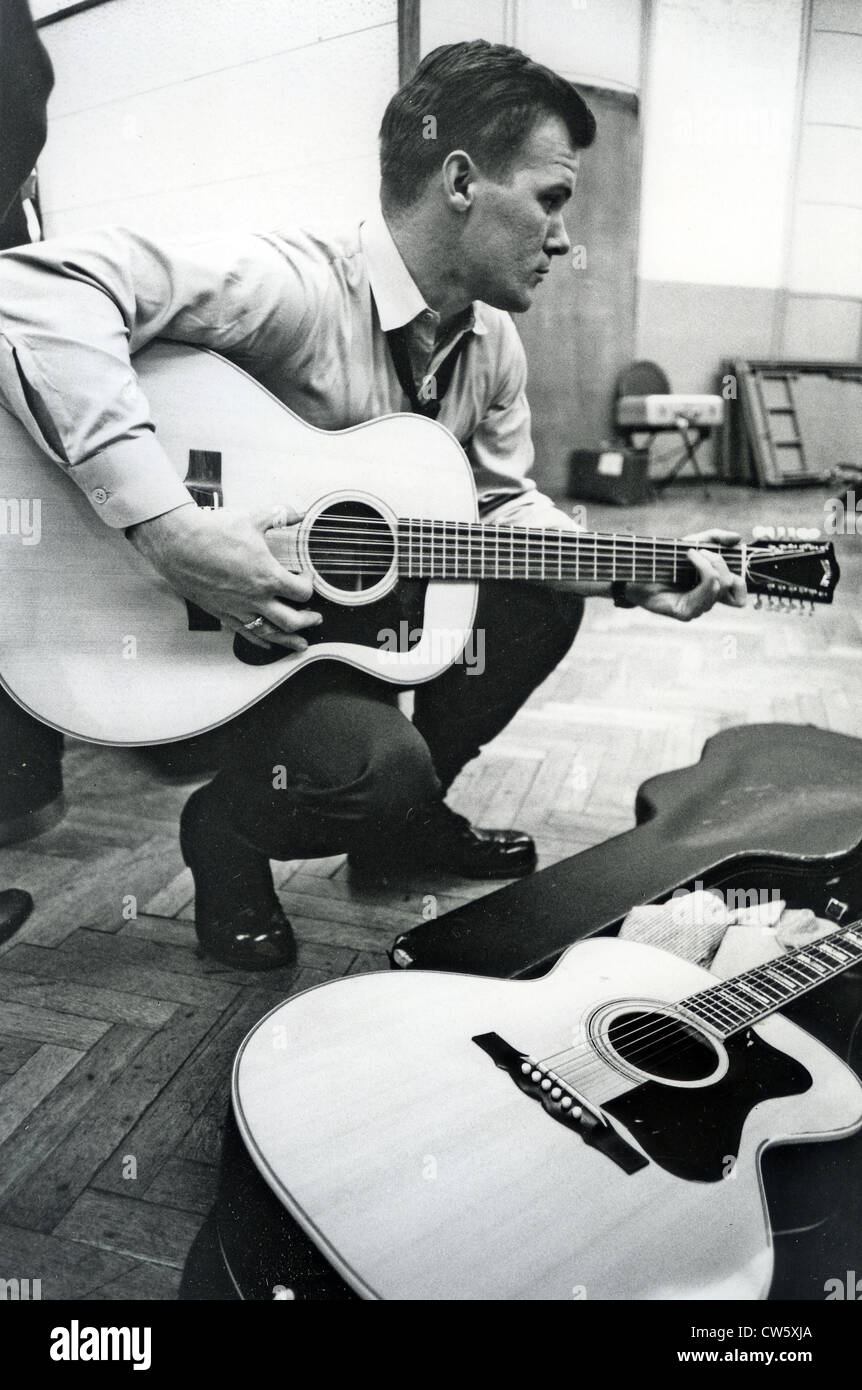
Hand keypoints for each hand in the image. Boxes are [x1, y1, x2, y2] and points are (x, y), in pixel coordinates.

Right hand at [127, 502, 320, 649]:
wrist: (177, 544)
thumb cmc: (213, 532)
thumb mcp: (253, 518)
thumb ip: (280, 516)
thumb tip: (297, 511)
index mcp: (267, 577)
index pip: (301, 592)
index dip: (309, 585)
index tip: (306, 578)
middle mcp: (255, 598)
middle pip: (292, 621)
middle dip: (307, 621)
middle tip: (315, 619)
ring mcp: (237, 608)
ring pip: (270, 633)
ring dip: (289, 640)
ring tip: (300, 644)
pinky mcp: (221, 612)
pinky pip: (245, 633)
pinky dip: (259, 641)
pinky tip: (267, 644)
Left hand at [628, 528, 747, 621]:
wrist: (635, 569)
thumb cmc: (662, 559)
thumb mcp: (692, 542)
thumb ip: (715, 539)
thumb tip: (738, 538)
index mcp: (709, 591)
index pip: (738, 596)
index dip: (741, 581)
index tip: (730, 558)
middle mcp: (705, 602)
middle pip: (731, 584)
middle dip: (719, 560)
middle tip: (700, 549)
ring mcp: (696, 609)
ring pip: (719, 585)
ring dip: (709, 562)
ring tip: (692, 552)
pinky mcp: (685, 612)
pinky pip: (706, 591)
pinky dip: (702, 568)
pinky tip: (689, 557)